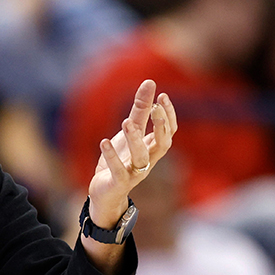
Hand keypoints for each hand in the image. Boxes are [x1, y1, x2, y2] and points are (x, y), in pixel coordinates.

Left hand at [87, 79, 177, 226]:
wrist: (105, 192)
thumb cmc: (120, 160)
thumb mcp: (129, 132)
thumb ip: (140, 110)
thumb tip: (150, 82)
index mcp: (152, 149)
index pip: (169, 132)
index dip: (169, 116)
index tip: (162, 96)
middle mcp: (148, 161)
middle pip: (163, 145)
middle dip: (161, 126)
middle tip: (154, 107)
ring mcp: (134, 174)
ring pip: (141, 158)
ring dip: (135, 139)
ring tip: (126, 122)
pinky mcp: (118, 184)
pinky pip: (119, 172)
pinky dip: (112, 157)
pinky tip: (104, 141)